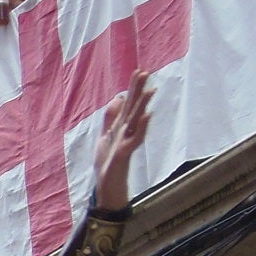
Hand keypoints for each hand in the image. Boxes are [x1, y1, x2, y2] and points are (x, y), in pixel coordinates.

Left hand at [91, 71, 152, 209]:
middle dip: (139, 91)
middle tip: (146, 72)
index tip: (139, 71)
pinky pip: (135, 138)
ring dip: (143, 105)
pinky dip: (141, 127)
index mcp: (120, 126)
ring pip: (136, 120)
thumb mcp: (105, 135)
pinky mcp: (125, 152)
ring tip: (150, 90)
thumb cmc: (108, 162)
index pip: (129, 103)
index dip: (133, 88)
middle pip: (133, 107)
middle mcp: (126, 131)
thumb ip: (110, 117)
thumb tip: (119, 98)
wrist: (107, 184)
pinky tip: (146, 116)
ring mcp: (127, 141)